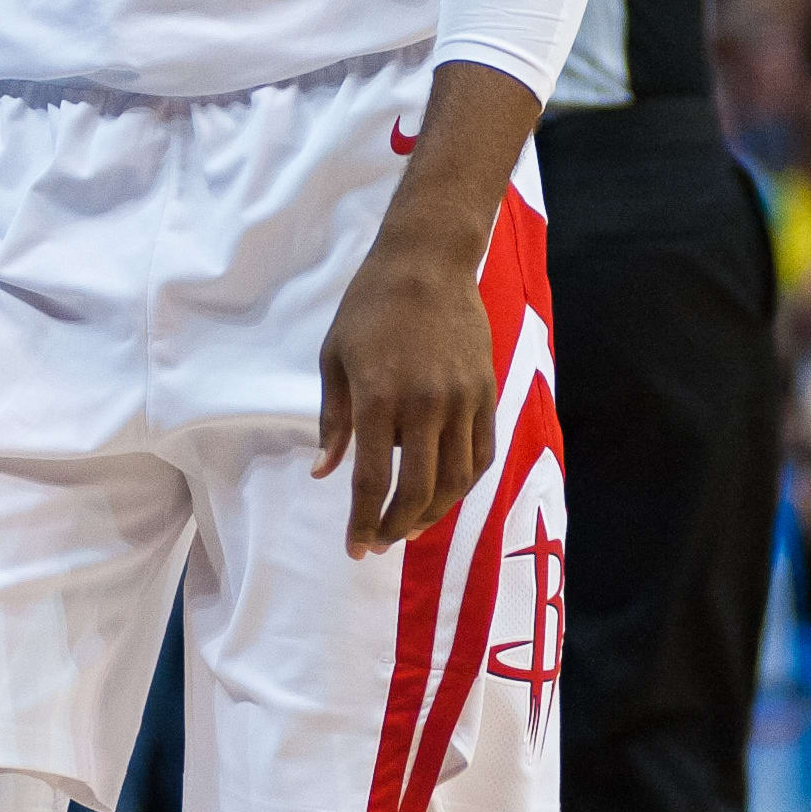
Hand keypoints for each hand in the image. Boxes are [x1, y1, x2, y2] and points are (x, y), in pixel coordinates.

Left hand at [315, 227, 496, 557]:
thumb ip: (332, 421)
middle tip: (378, 543)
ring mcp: (461, 400)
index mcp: (378, 398)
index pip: (370, 480)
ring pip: (455, 479)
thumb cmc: (369, 308)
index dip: (361, 522)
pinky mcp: (486, 392)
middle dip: (395, 526)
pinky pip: (481, 454)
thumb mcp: (334, 359)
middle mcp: (424, 405)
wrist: (428, 262)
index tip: (354, 549)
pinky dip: (464, 483)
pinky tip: (444, 494)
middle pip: (417, 490)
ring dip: (432, 513)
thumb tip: (324, 473)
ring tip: (410, 526)